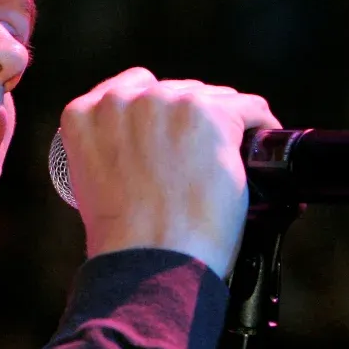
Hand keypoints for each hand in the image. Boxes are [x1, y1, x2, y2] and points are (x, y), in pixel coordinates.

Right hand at [59, 67, 280, 277]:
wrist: (149, 259)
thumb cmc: (124, 238)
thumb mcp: (92, 181)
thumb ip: (110, 148)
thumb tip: (145, 147)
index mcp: (85, 113)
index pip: (132, 88)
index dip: (156, 113)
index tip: (170, 133)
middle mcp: (122, 99)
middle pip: (173, 92)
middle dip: (187, 120)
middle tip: (197, 157)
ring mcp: (166, 104)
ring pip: (209, 98)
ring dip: (220, 122)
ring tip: (226, 154)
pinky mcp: (210, 114)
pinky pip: (247, 107)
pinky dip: (259, 123)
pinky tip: (263, 138)